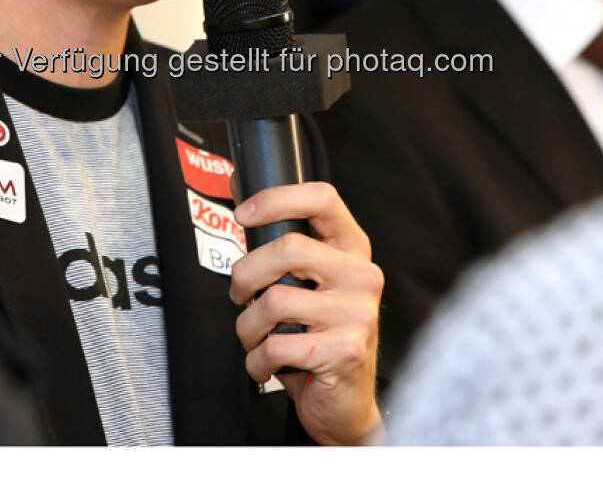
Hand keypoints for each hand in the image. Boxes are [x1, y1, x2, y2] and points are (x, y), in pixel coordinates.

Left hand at [229, 181, 384, 445]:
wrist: (346, 404)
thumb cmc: (320, 338)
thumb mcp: (312, 286)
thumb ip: (288, 251)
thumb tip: (242, 201)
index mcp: (353, 251)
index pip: (323, 199)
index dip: (277, 199)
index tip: (244, 213)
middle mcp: (363, 276)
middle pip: (287, 248)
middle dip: (246, 274)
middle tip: (239, 294)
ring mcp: (358, 313)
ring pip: (273, 300)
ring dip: (247, 327)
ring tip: (255, 339)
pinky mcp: (345, 350)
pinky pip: (276, 345)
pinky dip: (256, 361)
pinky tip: (266, 365)